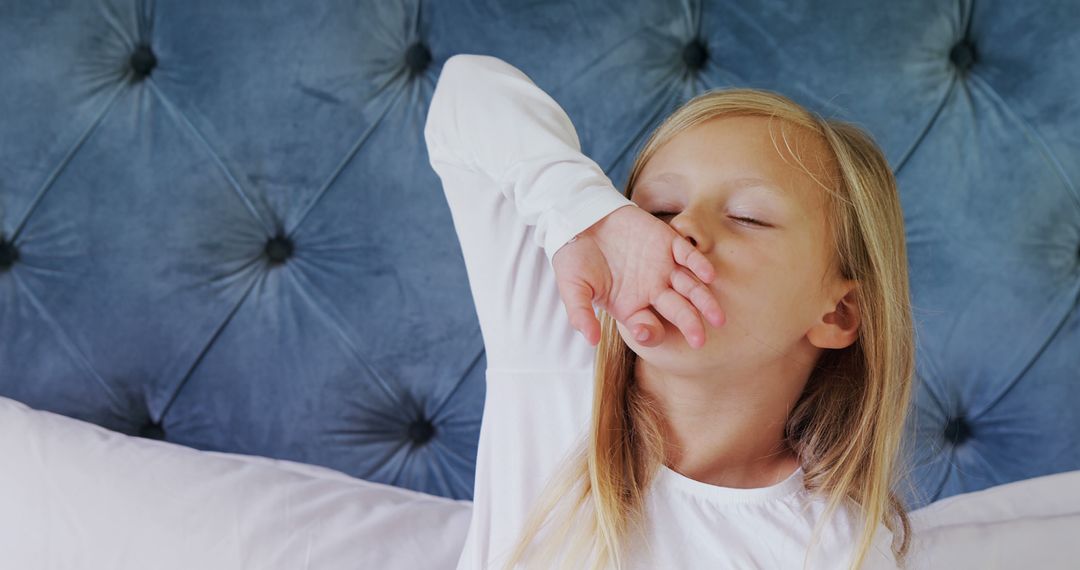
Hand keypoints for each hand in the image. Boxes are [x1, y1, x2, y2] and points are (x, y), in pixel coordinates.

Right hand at [551, 204, 725, 348]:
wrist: (581, 219)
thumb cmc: (574, 257)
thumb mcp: (572, 288)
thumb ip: (580, 313)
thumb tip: (590, 339)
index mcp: (631, 307)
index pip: (647, 327)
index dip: (648, 332)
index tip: (644, 331)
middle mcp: (652, 291)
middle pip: (677, 311)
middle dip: (689, 325)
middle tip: (699, 341)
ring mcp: (663, 268)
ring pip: (690, 288)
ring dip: (704, 302)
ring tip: (717, 317)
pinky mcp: (668, 243)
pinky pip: (688, 256)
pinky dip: (698, 265)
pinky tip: (708, 276)